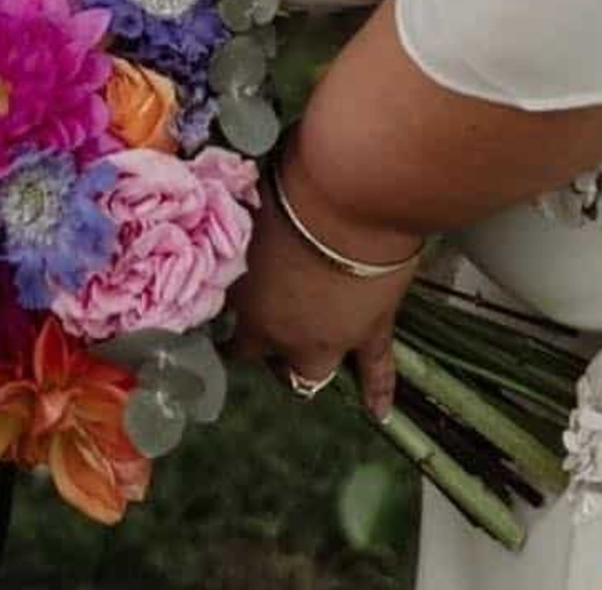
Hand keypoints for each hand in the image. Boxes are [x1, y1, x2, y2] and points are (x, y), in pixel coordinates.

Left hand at [225, 150, 420, 420]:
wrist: (348, 198)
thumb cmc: (287, 189)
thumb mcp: (246, 205)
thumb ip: (238, 224)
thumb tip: (224, 207)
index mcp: (245, 298)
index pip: (227, 325)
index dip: (227, 323)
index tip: (223, 318)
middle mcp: (282, 329)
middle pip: (268, 356)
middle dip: (266, 349)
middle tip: (266, 336)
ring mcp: (329, 338)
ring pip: (313, 371)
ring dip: (306, 367)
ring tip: (303, 364)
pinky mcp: (371, 332)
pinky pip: (376, 370)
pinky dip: (379, 391)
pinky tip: (378, 412)